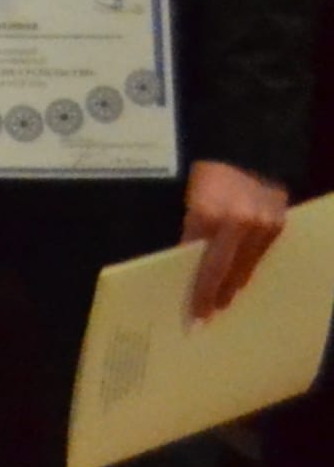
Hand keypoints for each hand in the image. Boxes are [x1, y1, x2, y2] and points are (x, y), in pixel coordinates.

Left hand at [185, 160, 290, 318]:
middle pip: (227, 272)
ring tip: (221, 302)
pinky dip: (247, 267)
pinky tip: (238, 280)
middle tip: (207, 316)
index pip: (204, 266)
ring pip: (247, 267)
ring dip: (234, 286)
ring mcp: (263, 225)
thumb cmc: (207, 177)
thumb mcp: (190, 204)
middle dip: (217, 296)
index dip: (200, 293)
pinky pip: (260, 255)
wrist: (243, 150)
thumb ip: (192, 235)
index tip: (196, 316)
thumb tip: (188, 268)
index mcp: (210, 216)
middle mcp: (240, 223)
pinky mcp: (278, 225)